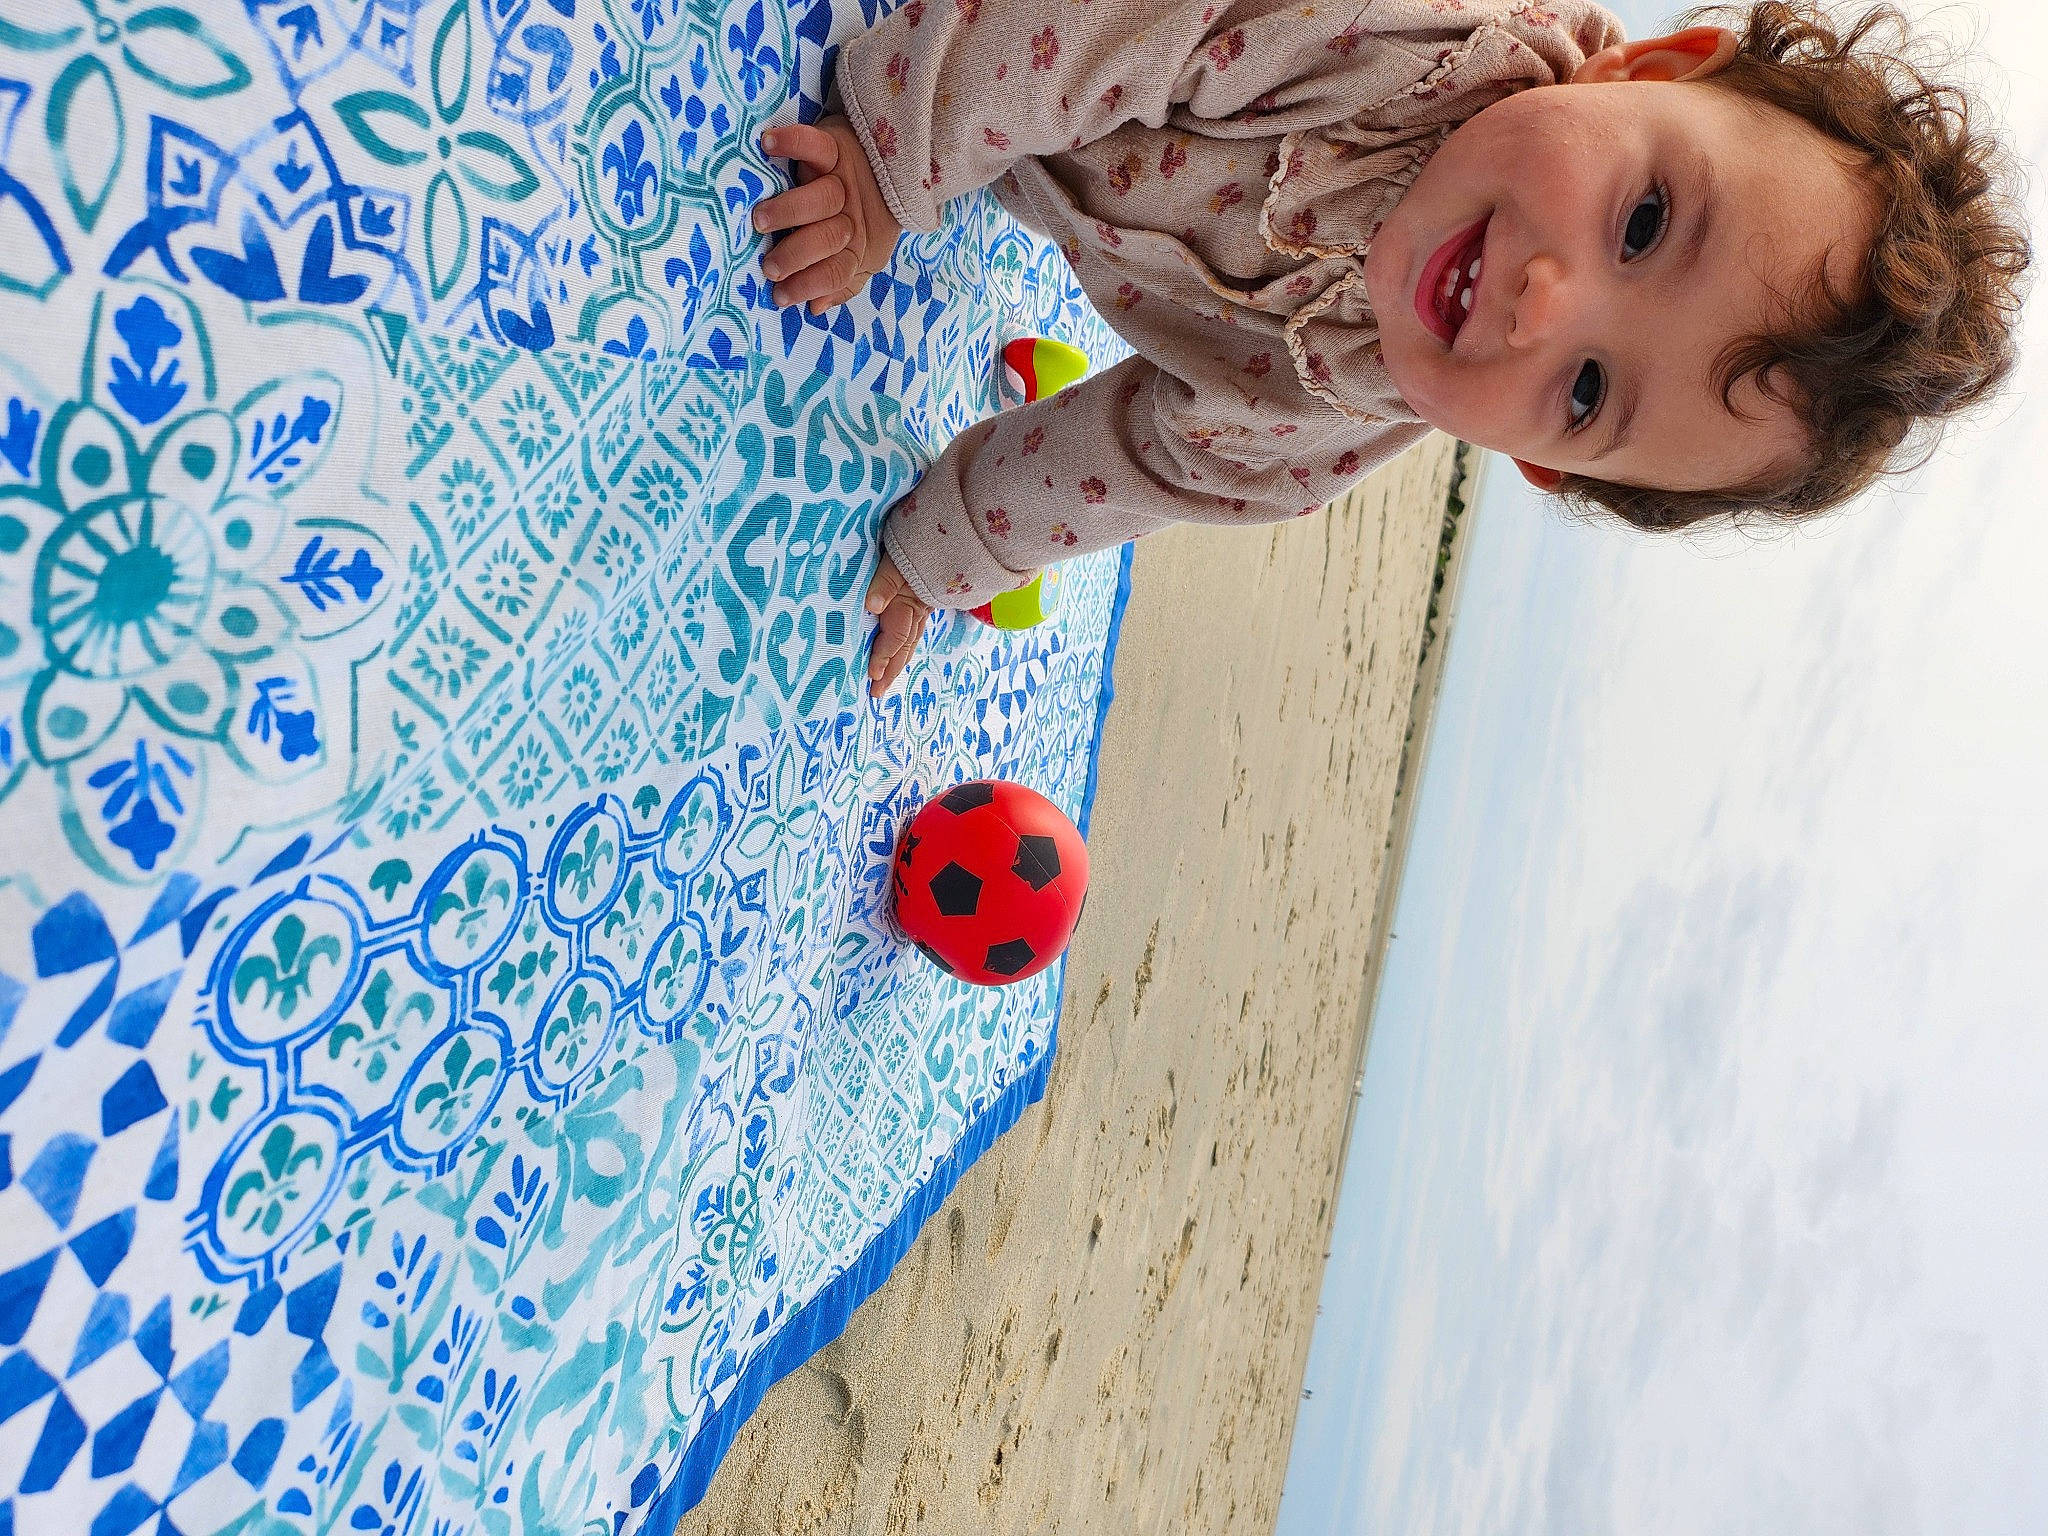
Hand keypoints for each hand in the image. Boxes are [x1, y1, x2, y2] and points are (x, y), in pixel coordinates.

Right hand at [753, 117, 903, 313]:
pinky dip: (792, 142)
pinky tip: (767, 144)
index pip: (835, 272)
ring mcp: (843, 180)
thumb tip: (815, 308)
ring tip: (761, 220)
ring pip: (822, 198)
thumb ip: (842, 283)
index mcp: (856, 246)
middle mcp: (850, 215)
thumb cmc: (870, 216)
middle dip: (798, 255)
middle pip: (828, 238)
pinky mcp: (836, 147)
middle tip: (769, 265)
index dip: (809, 286)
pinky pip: (816, 145)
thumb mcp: (866, 257)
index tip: (779, 296)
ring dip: (790, 211)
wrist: (896, 163)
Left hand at [864, 553, 930, 696]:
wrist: (958, 532)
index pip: (896, 636)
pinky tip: (901, 653)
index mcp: (909, 600)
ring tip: (886, 680)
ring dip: (898, 661)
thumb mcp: (900, 555)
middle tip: (877, 692)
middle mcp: (918, 608)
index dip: (883, 655)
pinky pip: (915, 629)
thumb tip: (873, 606)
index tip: (872, 675)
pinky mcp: (925, 600)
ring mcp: (924, 605)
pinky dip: (906, 646)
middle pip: (904, 645)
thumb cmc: (923, 540)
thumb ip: (886, 579)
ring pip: (911, 640)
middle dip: (890, 669)